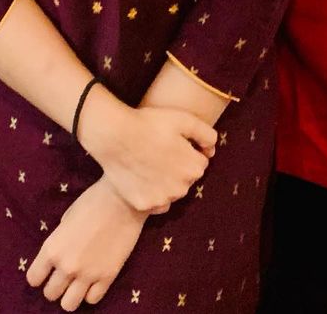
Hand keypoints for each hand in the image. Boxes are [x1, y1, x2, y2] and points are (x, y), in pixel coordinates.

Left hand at [27, 176, 145, 309]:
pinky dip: (91, 293)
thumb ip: (60, 240)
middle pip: (50, 294)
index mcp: (52, 248)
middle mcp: (66, 266)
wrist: (123, 199)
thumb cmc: (92, 201)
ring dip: (70, 295)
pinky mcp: (107, 277)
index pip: (34, 278)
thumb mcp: (66, 218)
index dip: (38, 276)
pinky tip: (93, 282)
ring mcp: (87, 275)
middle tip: (63, 277)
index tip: (45, 272)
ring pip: (69, 305)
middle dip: (55, 286)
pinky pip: (92, 300)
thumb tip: (61, 253)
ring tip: (77, 284)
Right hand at [77, 87, 215, 212]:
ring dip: (165, 181)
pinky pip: (155, 203)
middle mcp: (181, 189)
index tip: (173, 142)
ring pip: (171, 192)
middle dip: (178, 167)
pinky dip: (151, 193)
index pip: (199, 162)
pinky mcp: (144, 205)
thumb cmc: (149, 123)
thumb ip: (206, 134)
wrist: (115, 135)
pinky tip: (141, 176)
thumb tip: (211, 150)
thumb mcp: (183, 119)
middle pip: (186, 178)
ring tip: (149, 162)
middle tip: (160, 151)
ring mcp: (162, 199)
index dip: (187, 150)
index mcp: (194, 168)